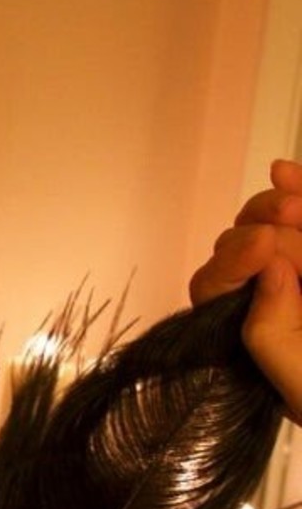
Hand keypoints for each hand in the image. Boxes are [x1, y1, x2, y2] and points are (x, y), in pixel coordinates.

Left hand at [189, 158, 301, 417]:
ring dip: (284, 204)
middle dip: (265, 230)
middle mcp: (269, 296)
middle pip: (241, 243)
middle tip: (293, 229)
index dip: (234, 260)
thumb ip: (274, 338)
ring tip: (295, 206)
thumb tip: (269, 270)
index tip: (264, 246)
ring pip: (273, 219)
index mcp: (252, 332)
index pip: (215, 286)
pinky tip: (287, 170)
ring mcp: (298, 269)